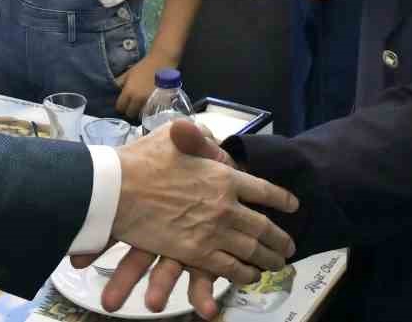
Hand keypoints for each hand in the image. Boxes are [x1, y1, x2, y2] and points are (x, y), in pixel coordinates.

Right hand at [104, 118, 296, 316]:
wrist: (118, 189)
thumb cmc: (143, 159)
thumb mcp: (176, 135)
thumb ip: (200, 136)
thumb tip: (212, 139)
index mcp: (224, 176)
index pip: (264, 190)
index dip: (282, 200)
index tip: (293, 206)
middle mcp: (227, 206)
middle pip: (264, 226)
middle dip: (280, 239)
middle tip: (290, 247)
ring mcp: (214, 232)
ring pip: (252, 250)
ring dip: (269, 259)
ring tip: (278, 264)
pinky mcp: (197, 254)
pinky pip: (230, 268)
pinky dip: (245, 274)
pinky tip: (251, 275)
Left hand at [113, 50, 174, 120]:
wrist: (161, 62)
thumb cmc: (143, 66)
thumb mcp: (128, 73)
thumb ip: (119, 82)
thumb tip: (113, 90)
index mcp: (128, 92)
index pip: (120, 107)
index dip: (120, 106)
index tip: (123, 103)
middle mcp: (137, 99)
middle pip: (130, 114)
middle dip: (130, 110)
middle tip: (132, 105)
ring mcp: (149, 102)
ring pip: (140, 115)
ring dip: (139, 111)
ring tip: (141, 106)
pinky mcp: (159, 102)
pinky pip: (151, 112)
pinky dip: (149, 111)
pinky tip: (149, 106)